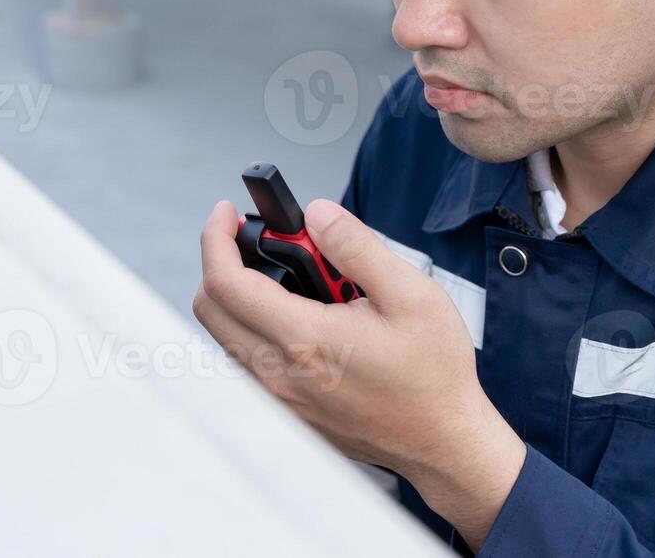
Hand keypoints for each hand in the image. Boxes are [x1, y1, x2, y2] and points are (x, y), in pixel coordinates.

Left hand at [193, 198, 525, 545]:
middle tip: (252, 239)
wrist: (444, 441)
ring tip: (284, 277)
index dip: (216, 238)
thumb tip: (318, 214)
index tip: (225, 214)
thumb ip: (356, 247)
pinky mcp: (289, 415)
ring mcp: (281, 400)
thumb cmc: (433, 374)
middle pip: (210, 310)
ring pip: (225, 338)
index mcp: (305, 339)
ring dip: (237, 298)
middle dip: (220, 262)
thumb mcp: (410, 294)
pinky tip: (296, 316)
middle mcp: (280, 375)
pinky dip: (252, 329)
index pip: (226, 282)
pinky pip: (247, 364)